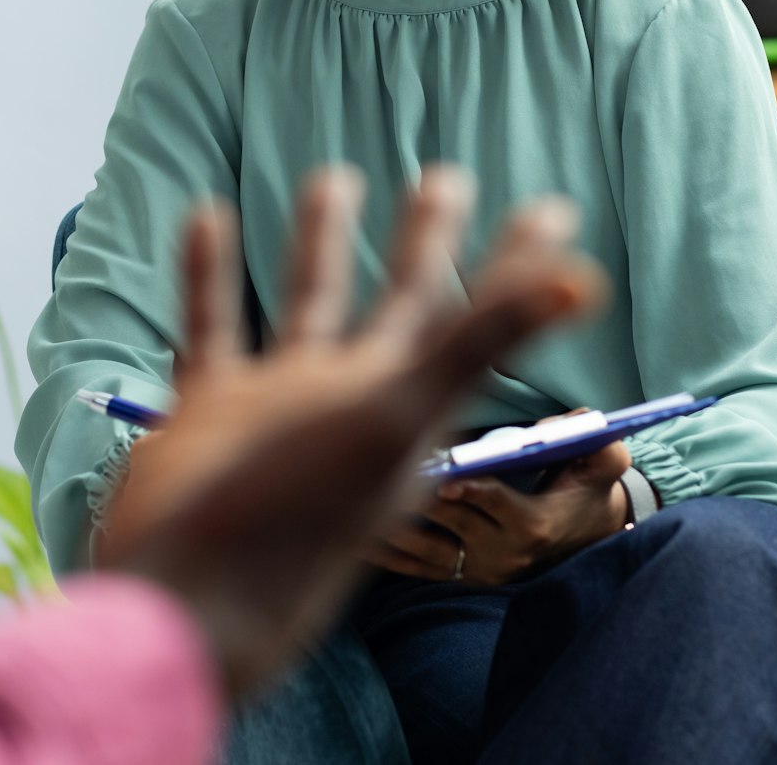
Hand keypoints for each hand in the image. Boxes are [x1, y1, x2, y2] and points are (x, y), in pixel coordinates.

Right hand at [98, 166, 607, 696]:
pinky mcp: (207, 410)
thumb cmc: (299, 518)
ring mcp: (275, 402)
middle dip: (424, 242)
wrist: (189, 598)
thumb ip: (478, 345)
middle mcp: (346, 396)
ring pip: (305, 304)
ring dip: (319, 244)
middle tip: (445, 176)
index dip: (517, 267)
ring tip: (334, 176)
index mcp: (402, 402)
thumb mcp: (396, 416)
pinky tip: (207, 213)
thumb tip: (586, 278)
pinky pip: (212, 324)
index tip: (554, 208)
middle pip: (398, 304)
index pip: (475, 319)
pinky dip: (209, 272)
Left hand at [367, 432, 630, 586]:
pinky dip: (381, 551)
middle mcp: (502, 554)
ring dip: (389, 524)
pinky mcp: (456, 575)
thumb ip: (598, 445)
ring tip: (351, 495)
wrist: (584, 537)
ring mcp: (476, 568)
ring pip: (425, 548)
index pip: (500, 506)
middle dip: (418, 495)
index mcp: (534, 524)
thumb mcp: (603, 466)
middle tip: (380, 466)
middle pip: (453, 522)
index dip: (474, 489)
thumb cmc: (586, 489)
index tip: (447, 473)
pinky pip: (412, 568)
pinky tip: (347, 529)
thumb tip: (577, 424)